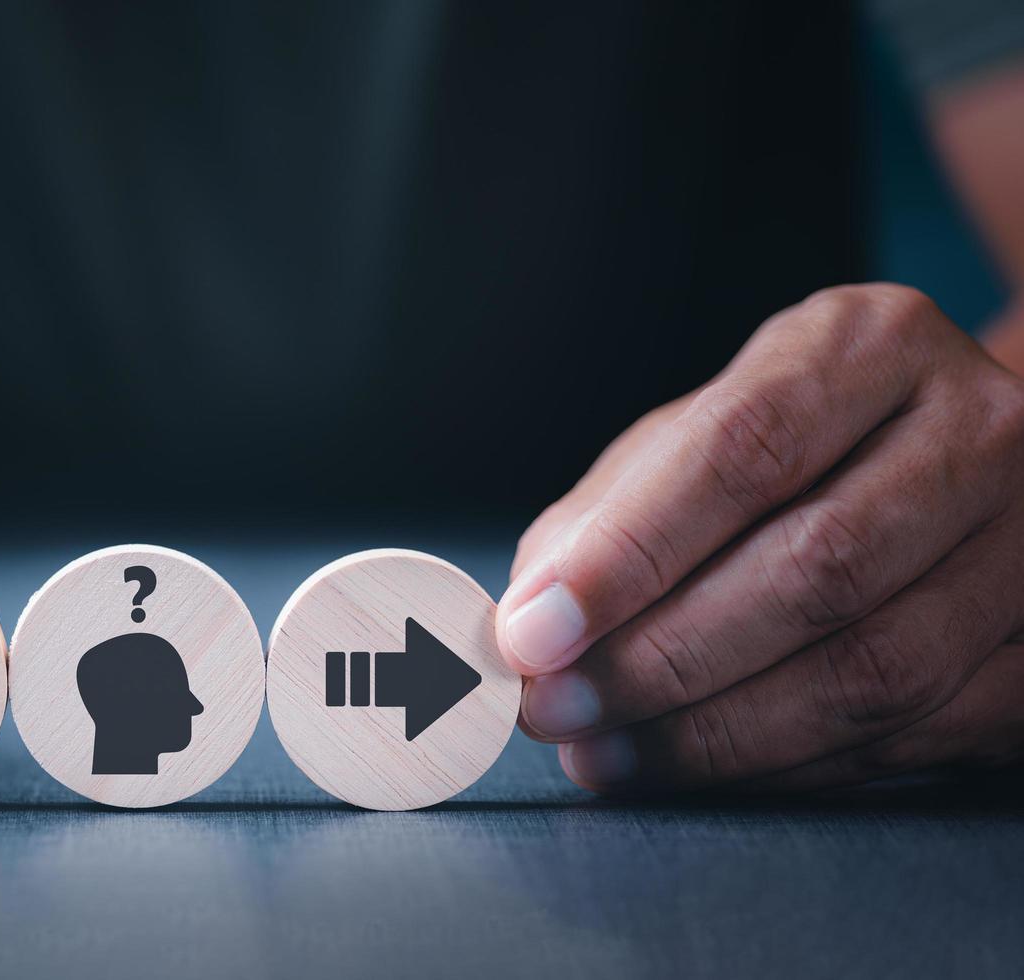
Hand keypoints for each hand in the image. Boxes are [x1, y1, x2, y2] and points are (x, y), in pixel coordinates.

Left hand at [498, 284, 1023, 792]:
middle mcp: (978, 427)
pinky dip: (795, 769)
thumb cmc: (788, 450)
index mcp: (868, 344)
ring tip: (607, 755)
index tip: (532, 631)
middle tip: (555, 711)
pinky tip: (706, 772)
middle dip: (660, 661)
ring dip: (719, 736)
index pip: (742, 450)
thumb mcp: (689, 440)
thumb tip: (522, 626)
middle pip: (816, 569)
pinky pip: (921, 737)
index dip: (628, 555)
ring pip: (876, 669)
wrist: (949, 459)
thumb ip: (605, 520)